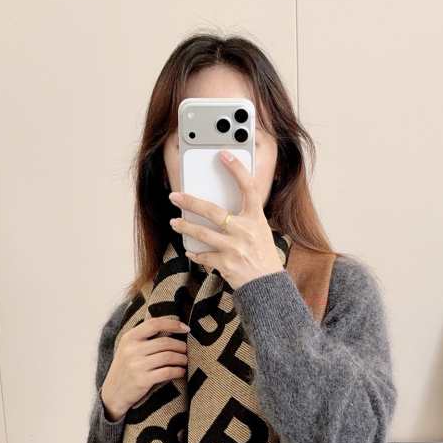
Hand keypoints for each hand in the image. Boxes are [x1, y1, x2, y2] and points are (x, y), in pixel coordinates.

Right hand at [100, 315, 190, 419]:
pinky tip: (182, 371)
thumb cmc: (126, 369)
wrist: (113, 394)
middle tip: (187, 350)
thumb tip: (173, 327)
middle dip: (181, 346)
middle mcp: (132, 350)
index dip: (173, 324)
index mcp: (129, 338)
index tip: (186, 328)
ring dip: (182, 358)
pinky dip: (178, 371)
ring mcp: (136, 365)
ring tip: (185, 360)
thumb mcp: (128, 348)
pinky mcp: (142, 380)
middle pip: (165, 342)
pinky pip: (167, 372)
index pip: (154, 324)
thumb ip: (144, 337)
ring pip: (168, 356)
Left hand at [167, 150, 283, 289]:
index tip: (223, 155)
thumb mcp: (260, 232)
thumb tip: (219, 209)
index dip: (236, 169)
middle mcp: (245, 231)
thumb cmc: (263, 257)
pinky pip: (204, 256)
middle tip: (175, 196)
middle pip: (212, 211)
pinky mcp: (225, 264)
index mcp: (256, 219)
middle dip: (190, 202)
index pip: (248, 187)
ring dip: (185, 227)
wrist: (267, 286)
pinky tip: (190, 250)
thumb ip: (244, 219)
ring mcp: (234, 248)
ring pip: (202, 233)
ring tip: (175, 223)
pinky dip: (195, 253)